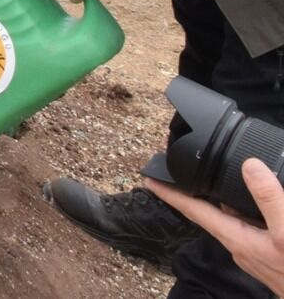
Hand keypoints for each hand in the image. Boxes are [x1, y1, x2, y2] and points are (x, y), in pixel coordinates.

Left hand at [147, 162, 283, 294]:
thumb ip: (269, 199)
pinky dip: (255, 210)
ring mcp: (255, 252)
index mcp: (235, 238)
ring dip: (231, 199)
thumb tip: (249, 166)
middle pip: (213, 210)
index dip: (170, 193)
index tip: (148, 179)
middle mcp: (240, 245)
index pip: (193, 210)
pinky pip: (256, 226)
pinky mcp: (271, 254)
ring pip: (237, 217)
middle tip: (190, 168)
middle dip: (201, 190)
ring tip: (235, 179)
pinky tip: (266, 202)